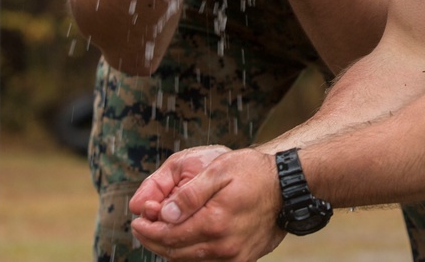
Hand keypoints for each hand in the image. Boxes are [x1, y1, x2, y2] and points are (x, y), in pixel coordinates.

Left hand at [131, 148, 284, 260]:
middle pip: (176, 252)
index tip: (136, 221)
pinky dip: (190, 253)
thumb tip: (164, 213)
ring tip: (159, 232)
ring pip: (190, 260)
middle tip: (142, 228)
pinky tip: (184, 239)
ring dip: (170, 248)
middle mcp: (223, 246)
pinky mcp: (241, 259)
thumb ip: (189, 194)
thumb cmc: (254, 173)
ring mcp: (234, 256)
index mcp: (215, 223)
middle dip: (154, 240)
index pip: (169, 235)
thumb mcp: (219, 171)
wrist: (287, 187)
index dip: (148, 230)